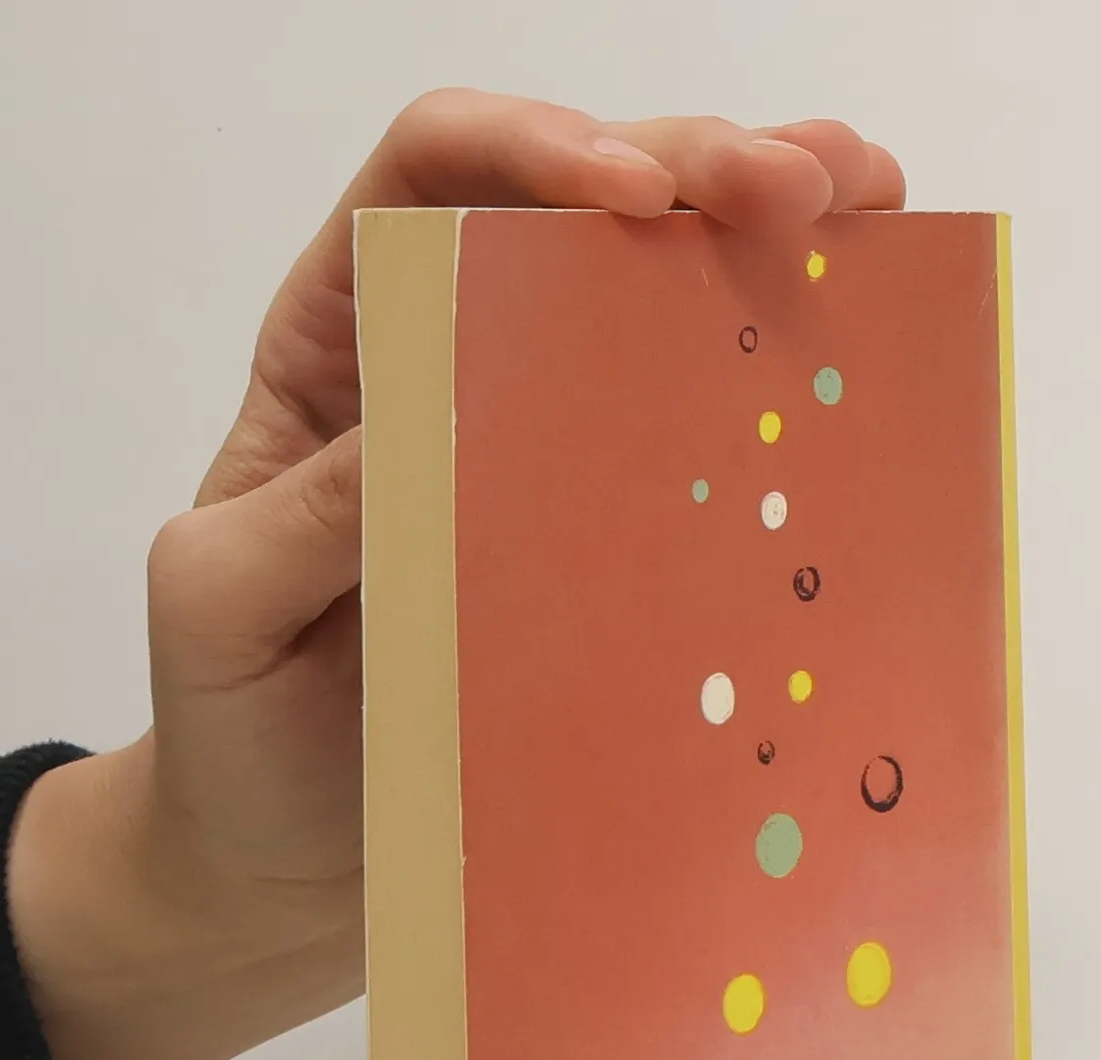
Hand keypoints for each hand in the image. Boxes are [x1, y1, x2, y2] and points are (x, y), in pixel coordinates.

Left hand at [8, 91, 907, 1059]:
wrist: (282, 869)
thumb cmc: (229, 733)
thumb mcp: (224, 606)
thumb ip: (307, 507)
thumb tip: (431, 419)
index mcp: (342, 350)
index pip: (430, 181)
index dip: (532, 149)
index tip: (635, 194)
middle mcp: (454, 373)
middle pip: (576, 210)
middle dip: (698, 164)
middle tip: (807, 188)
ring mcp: (545, 458)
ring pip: (658, 300)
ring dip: (769, 237)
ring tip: (876, 210)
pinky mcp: (613, 551)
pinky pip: (700, 444)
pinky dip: (781, 380)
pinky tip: (861, 336)